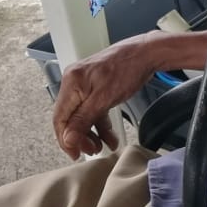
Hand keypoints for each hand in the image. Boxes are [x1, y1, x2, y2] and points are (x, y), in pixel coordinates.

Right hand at [52, 37, 158, 158]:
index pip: (60, 118)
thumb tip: (68, 138)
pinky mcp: (97, 87)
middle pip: (70, 118)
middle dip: (80, 137)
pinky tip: (109, 136)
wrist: (146, 53)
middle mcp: (74, 83)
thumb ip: (84, 119)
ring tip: (101, 146)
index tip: (75, 153)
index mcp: (71, 84)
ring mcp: (85, 85)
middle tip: (91, 151)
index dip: (65, 139)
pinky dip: (101, 123)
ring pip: (83, 116)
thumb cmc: (127, 69)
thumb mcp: (104, 99)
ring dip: (92, 132)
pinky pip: (94, 109)